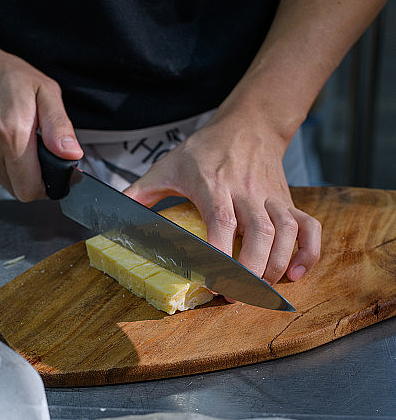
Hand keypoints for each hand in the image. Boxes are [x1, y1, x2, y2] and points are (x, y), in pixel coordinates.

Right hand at [0, 26, 82, 199]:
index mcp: (11, 137)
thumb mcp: (42, 89)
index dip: (47, 187)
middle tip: (33, 154)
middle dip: (29, 177)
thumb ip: (59, 126)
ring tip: (9, 139)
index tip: (52, 175)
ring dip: (9, 169)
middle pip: (16, 189)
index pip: (31, 190)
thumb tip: (71, 154)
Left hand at [124, 104, 320, 288]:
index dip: (221, 252)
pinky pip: (309, 227)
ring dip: (278, 264)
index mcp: (214, 184)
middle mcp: (247, 191)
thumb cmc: (204, 150)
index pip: (223, 220)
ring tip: (261, 290)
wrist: (248, 124)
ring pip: (287, 231)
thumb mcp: (167, 166)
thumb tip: (110, 216)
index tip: (213, 279)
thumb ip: (140, 193)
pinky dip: (309, 252)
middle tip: (236, 296)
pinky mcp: (288, 201)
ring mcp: (272, 196)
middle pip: (261, 232)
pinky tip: (297, 274)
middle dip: (252, 269)